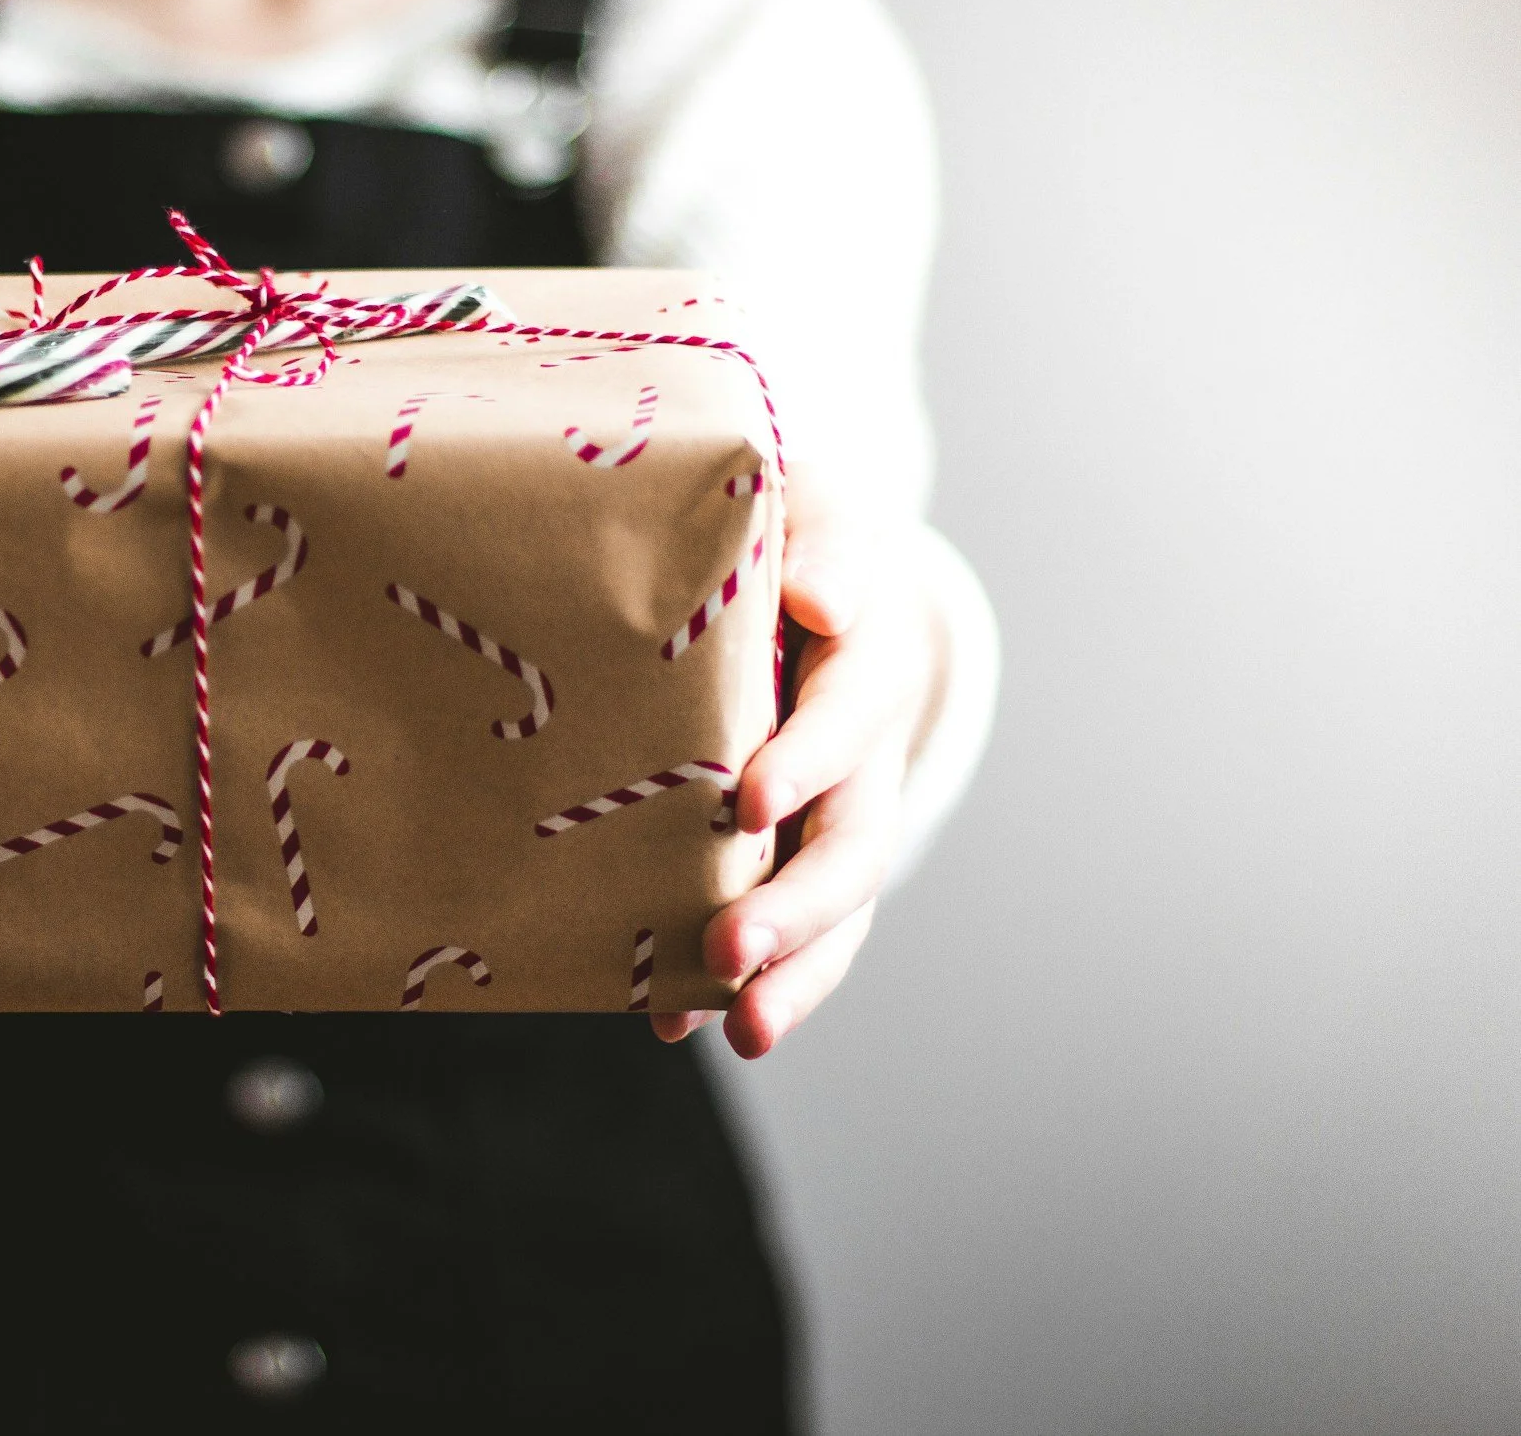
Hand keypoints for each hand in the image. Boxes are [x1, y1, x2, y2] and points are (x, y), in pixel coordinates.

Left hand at [653, 465, 935, 1058]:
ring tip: (742, 1032)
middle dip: (796, 907)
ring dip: (793, 976)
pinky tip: (673, 1022)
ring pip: (833, 913)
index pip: (848, 716)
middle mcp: (865, 758)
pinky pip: (785, 934)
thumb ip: (819, 543)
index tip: (748, 800)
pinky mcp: (790, 856)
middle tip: (729, 951)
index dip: (808, 759)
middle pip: (851, 846)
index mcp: (868, 664)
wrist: (815, 583)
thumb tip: (819, 599)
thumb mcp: (812, 509)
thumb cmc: (794, 536)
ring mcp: (834, 818)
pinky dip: (738, 982)